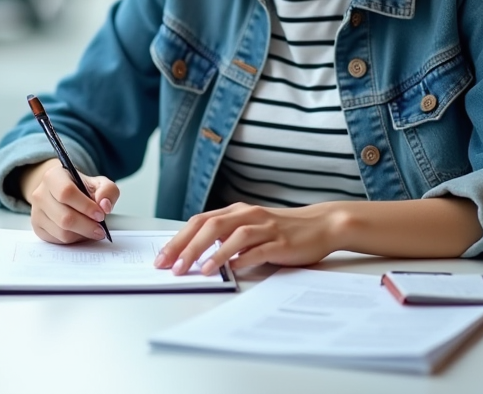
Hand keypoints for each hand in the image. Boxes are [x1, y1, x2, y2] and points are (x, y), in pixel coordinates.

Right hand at [20, 159, 120, 244]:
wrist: (63, 193)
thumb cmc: (81, 188)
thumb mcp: (98, 183)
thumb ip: (107, 191)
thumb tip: (105, 205)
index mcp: (53, 176)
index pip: (66, 193)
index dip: (86, 206)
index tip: (100, 214)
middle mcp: (40, 193)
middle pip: (64, 217)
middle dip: (87, 226)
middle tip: (100, 229)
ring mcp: (36, 212)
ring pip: (62, 232)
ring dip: (82, 234)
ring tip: (92, 230)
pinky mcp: (38, 227)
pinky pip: (58, 240)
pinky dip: (74, 239)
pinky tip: (80, 232)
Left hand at [155, 202, 348, 275]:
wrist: (320, 225)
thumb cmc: (281, 231)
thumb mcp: (249, 229)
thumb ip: (226, 237)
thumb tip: (194, 254)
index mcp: (236, 211)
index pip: (199, 222)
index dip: (178, 239)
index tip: (161, 259)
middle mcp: (247, 215)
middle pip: (210, 226)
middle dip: (187, 247)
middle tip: (172, 267)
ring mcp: (264, 227)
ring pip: (233, 235)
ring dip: (212, 253)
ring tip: (197, 270)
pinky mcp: (280, 241)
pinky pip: (258, 249)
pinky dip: (243, 258)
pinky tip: (231, 269)